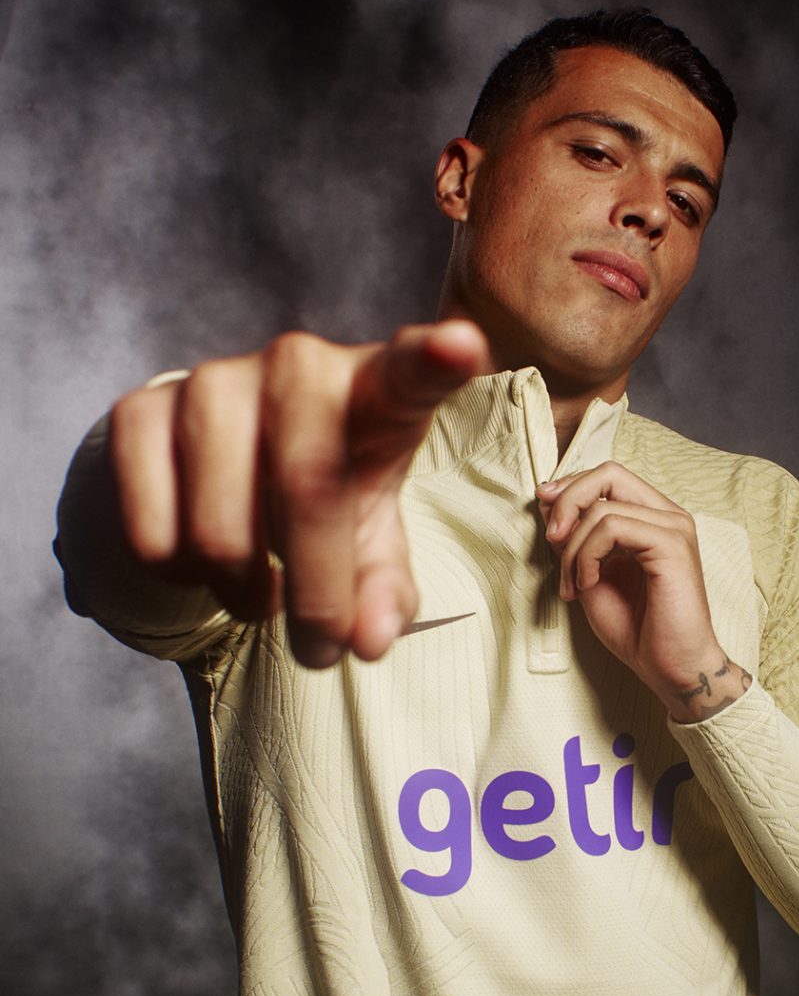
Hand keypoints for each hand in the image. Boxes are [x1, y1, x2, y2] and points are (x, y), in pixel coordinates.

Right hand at [108, 321, 489, 665]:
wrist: (228, 458)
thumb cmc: (329, 492)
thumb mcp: (373, 539)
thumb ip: (386, 590)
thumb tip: (370, 638)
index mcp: (375, 390)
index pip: (409, 372)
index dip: (435, 360)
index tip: (461, 347)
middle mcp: (295, 367)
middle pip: (310, 490)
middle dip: (318, 596)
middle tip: (320, 649)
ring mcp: (212, 381)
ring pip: (220, 534)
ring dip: (243, 596)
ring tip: (261, 590)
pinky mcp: (139, 411)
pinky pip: (154, 538)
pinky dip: (183, 580)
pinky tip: (203, 560)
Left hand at [537, 462, 750, 722]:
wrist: (669, 668)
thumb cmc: (636, 628)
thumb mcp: (590, 574)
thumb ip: (574, 538)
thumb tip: (548, 500)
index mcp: (653, 518)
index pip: (608, 476)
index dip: (571, 488)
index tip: (545, 514)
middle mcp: (668, 515)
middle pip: (608, 473)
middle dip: (568, 501)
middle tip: (550, 540)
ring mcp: (673, 528)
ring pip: (602, 506)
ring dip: (572, 548)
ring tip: (573, 586)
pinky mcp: (672, 545)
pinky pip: (612, 527)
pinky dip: (587, 555)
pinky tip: (588, 584)